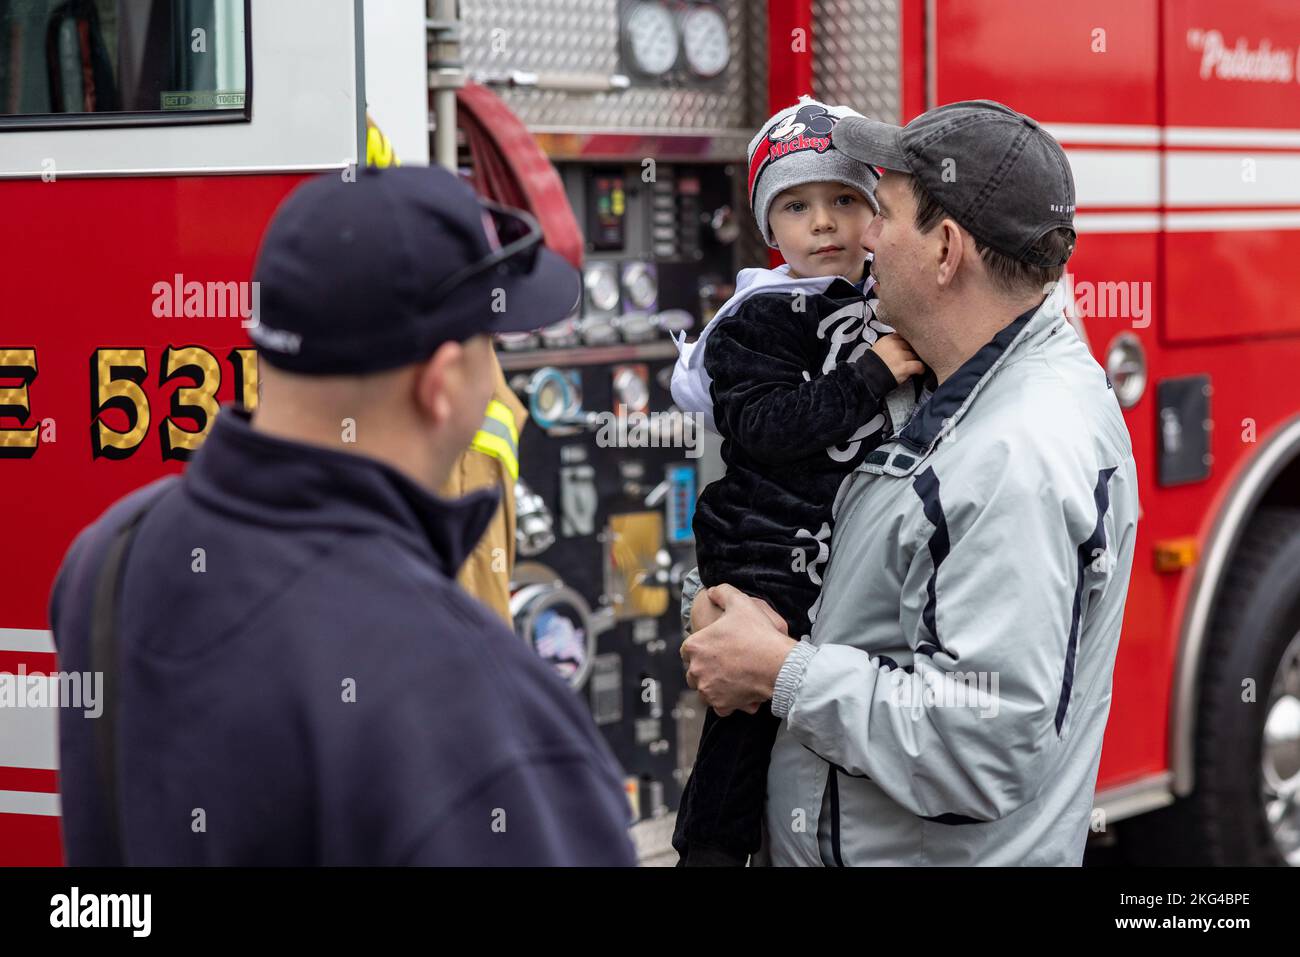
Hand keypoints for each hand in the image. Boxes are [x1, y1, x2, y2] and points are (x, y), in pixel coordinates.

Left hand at [681, 584, 797, 716]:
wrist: (777, 664)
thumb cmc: (758, 634)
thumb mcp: (740, 603)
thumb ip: (722, 592)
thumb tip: (712, 591)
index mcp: (694, 646)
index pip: (687, 649)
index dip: (700, 647)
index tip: (713, 647)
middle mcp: (696, 669)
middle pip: (692, 671)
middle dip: (704, 667)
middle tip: (722, 662)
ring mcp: (707, 689)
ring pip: (704, 688)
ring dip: (712, 684)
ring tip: (729, 677)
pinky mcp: (720, 704)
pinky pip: (718, 705)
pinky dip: (725, 701)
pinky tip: (735, 691)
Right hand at [872, 333, 925, 383]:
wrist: (869, 379)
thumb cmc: (874, 365)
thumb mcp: (879, 347)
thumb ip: (890, 342)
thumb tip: (904, 340)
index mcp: (888, 339)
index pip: (904, 337)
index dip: (906, 345)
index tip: (905, 350)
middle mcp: (895, 345)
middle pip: (910, 346)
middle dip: (910, 353)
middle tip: (906, 361)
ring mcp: (900, 355)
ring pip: (915, 356)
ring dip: (913, 361)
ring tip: (908, 368)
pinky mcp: (904, 367)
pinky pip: (919, 365)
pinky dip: (920, 369)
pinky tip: (918, 372)